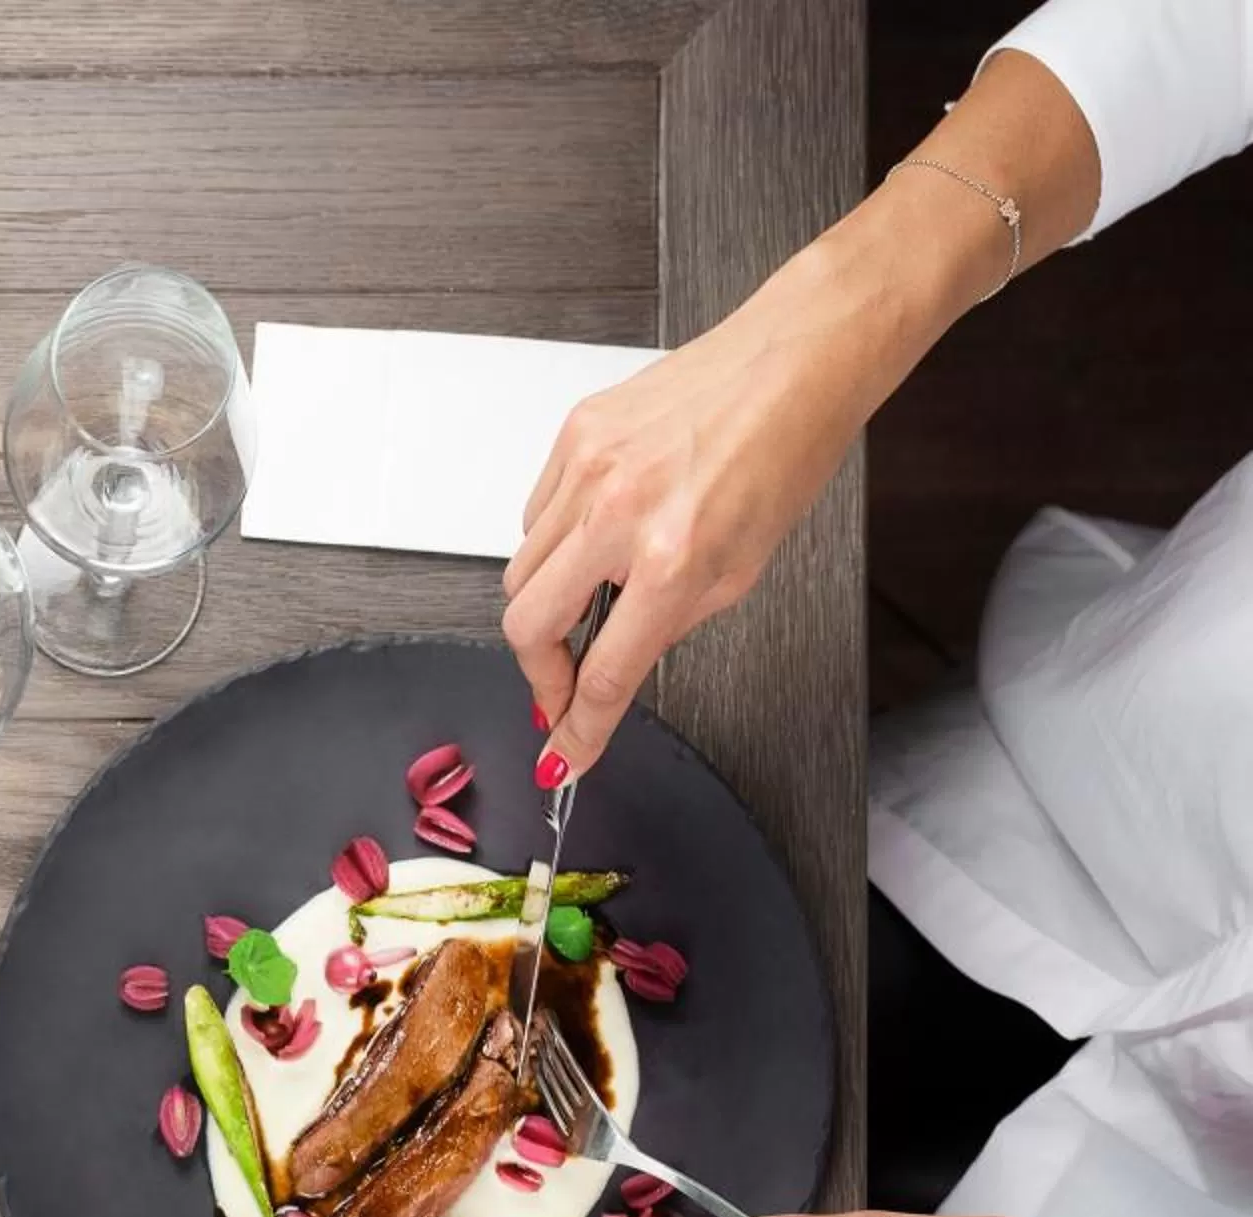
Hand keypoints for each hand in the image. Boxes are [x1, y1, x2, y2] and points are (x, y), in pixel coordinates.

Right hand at [500, 293, 868, 782]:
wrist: (795, 361)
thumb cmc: (783, 454)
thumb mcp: (741, 569)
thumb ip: (666, 626)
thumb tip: (612, 670)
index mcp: (673, 559)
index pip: (602, 673)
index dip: (577, 730)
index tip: (563, 755)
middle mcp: (618, 514)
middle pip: (526, 627)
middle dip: (540, 673)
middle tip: (560, 688)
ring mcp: (587, 469)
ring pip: (520, 571)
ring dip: (547, 603)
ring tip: (593, 595)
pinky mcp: (573, 434)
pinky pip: (534, 514)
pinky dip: (555, 540)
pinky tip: (597, 531)